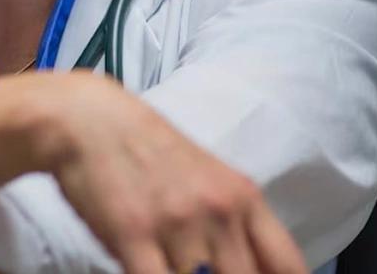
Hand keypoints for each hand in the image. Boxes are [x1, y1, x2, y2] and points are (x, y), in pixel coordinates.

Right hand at [31, 72, 308, 273]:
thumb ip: (233, 224)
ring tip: (173, 267)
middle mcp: (218, 211)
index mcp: (242, 198)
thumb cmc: (145, 150)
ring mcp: (177, 224)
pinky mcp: (133, 234)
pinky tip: (145, 270)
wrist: (88, 118)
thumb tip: (250, 266)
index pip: (288, 266)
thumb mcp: (206, 178)